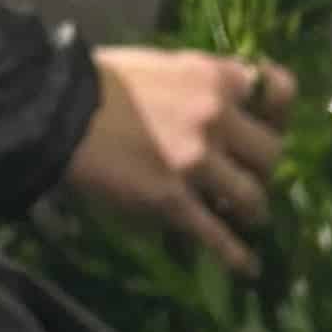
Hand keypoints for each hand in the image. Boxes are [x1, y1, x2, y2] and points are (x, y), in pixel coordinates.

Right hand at [62, 44, 293, 276]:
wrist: (57, 110)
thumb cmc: (99, 80)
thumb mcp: (158, 63)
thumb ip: (194, 81)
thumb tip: (211, 99)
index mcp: (212, 77)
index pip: (270, 89)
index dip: (273, 108)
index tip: (269, 120)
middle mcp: (215, 117)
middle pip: (271, 150)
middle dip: (263, 166)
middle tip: (249, 174)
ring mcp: (197, 162)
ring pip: (252, 196)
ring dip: (252, 209)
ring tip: (246, 216)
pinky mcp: (173, 200)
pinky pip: (215, 234)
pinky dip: (234, 255)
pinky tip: (247, 267)